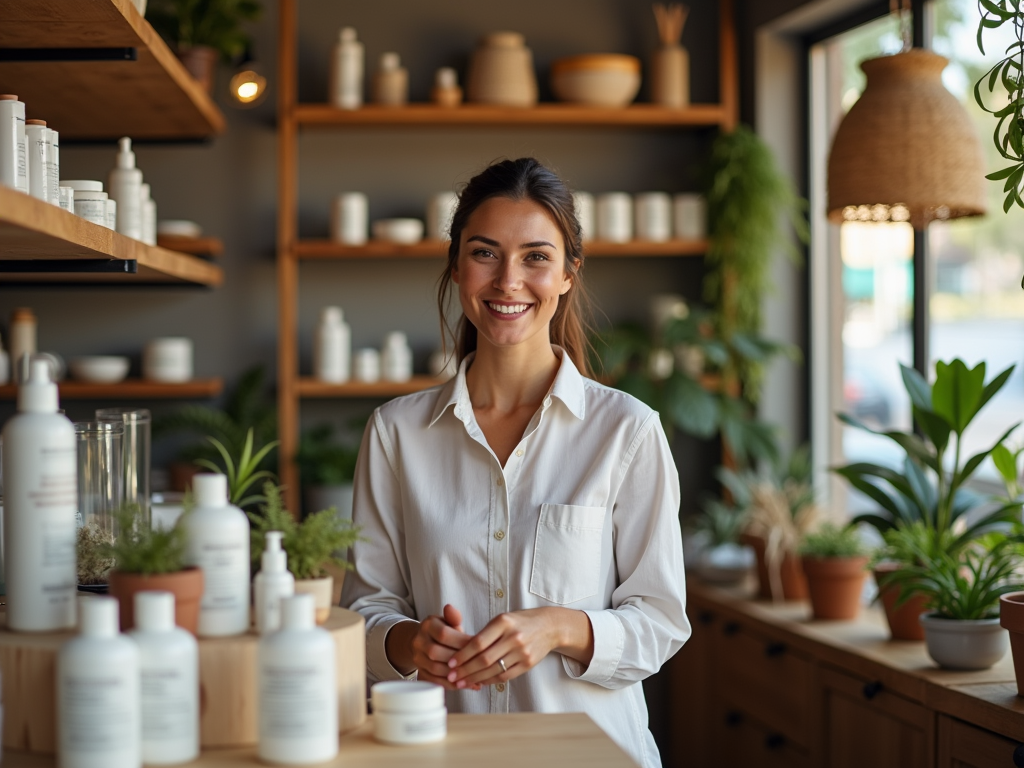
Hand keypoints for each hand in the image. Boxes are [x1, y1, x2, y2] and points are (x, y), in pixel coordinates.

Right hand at [410, 604, 475, 689]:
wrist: (424, 642)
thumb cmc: (443, 631)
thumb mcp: (449, 621)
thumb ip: (453, 617)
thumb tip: (451, 608)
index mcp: (427, 625)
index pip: (443, 634)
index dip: (462, 642)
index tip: (479, 647)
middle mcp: (418, 641)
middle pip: (437, 653)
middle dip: (459, 659)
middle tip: (477, 664)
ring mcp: (417, 658)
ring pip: (435, 669)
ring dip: (455, 674)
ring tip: (474, 677)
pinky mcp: (419, 672)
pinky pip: (434, 681)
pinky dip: (451, 684)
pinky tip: (465, 684)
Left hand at [445, 608, 566, 688]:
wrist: (549, 626)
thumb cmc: (520, 622)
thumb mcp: (502, 619)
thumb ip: (485, 633)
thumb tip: (462, 652)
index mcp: (504, 622)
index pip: (478, 642)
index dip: (462, 655)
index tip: (450, 663)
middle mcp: (513, 637)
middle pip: (484, 659)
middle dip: (465, 670)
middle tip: (452, 677)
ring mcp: (522, 652)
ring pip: (493, 670)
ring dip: (475, 678)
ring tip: (462, 683)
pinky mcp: (528, 664)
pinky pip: (505, 676)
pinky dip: (490, 681)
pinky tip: (479, 682)